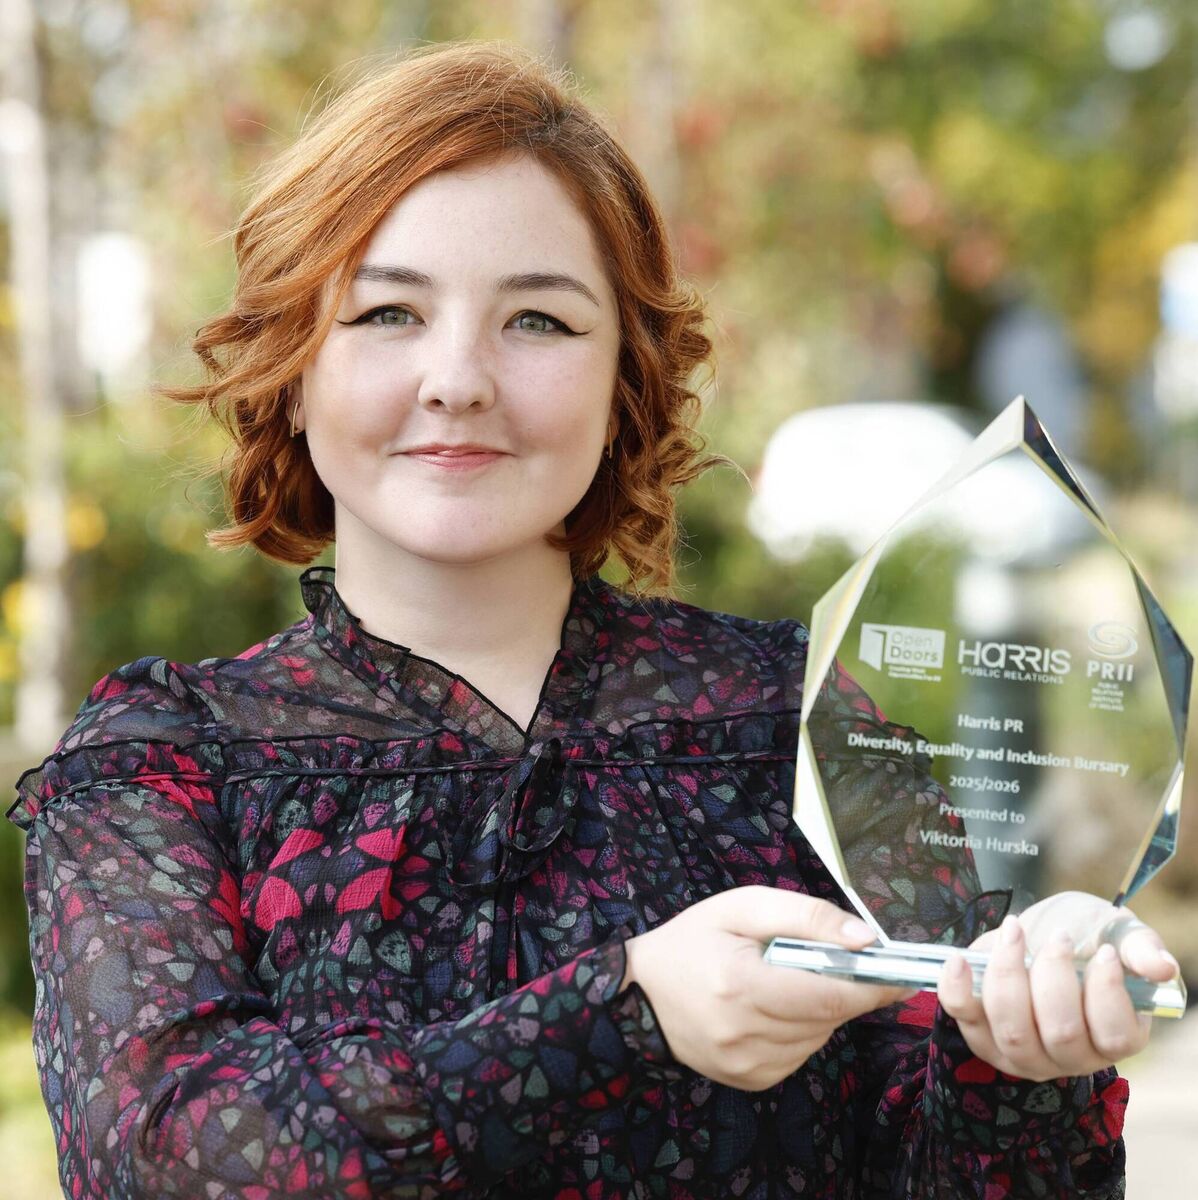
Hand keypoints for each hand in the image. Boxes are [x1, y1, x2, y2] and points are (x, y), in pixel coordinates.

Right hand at [622, 885, 912, 1090]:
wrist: (636, 994)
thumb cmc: (692, 940)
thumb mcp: (742, 907)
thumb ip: (806, 916)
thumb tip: (865, 939)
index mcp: (741, 985)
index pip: (828, 996)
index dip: (871, 985)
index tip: (899, 973)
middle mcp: (744, 1035)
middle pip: (828, 1018)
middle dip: (844, 990)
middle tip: (834, 962)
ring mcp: (746, 1066)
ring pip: (818, 1038)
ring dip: (820, 1010)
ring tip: (785, 981)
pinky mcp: (750, 1081)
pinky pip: (799, 1054)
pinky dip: (800, 1030)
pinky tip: (772, 1008)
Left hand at [937, 891, 1180, 1081]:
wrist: (1039, 931)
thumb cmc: (1086, 934)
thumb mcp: (1117, 932)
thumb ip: (1140, 948)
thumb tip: (1161, 968)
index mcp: (1115, 1038)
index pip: (1115, 1036)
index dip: (1107, 993)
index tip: (1102, 952)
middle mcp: (1071, 1058)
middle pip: (1060, 1033)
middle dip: (1054, 976)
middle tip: (1059, 937)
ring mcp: (1024, 1055)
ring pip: (1012, 1031)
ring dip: (1008, 975)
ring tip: (1016, 932)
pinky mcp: (982, 1037)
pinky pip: (964, 1020)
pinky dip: (957, 988)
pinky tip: (960, 958)